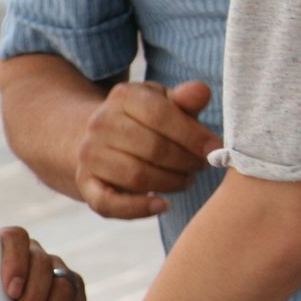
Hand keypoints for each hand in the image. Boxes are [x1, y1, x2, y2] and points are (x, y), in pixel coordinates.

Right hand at [76, 80, 219, 218]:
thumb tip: (201, 92)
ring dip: (170, 183)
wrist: (102, 138)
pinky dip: (139, 208)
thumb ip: (185, 100)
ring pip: (136, 176)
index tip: (215, 150)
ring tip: (185, 180)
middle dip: (185, 161)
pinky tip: (163, 204)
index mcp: (123, 96)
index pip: (161, 115)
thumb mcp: (166, 103)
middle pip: (152, 148)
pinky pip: (109, 203)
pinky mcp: (85, 184)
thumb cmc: (146, 121)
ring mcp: (89, 155)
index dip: (193, 135)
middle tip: (201, 166)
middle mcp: (100, 123)